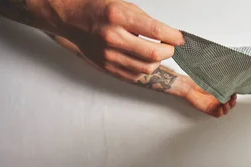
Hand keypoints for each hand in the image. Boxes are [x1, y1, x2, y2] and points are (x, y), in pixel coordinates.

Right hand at [42, 0, 184, 80]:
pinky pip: (134, 75)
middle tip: (170, 46)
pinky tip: (142, 59)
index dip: (173, 36)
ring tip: (155, 52)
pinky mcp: (106, 66)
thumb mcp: (123, 5)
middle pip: (154, 54)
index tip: (180, 38)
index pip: (155, 30)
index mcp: (118, 16)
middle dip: (169, 51)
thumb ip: (146, 22)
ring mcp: (108, 54)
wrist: (70, 18)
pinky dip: (144, 69)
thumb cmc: (98, 9)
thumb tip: (169, 35)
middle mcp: (112, 36)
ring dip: (157, 61)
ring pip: (146, 68)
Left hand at [181, 76, 236, 117]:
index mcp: (220, 93)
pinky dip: (221, 111)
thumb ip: (222, 85)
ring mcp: (214, 105)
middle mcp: (217, 100)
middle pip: (230, 104)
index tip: (234, 93)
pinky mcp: (209, 110)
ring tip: (227, 102)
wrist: (189, 87)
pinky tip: (222, 107)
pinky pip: (218, 114)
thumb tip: (231, 84)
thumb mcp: (213, 82)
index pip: (231, 97)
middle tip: (231, 98)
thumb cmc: (199, 82)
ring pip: (225, 110)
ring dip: (228, 107)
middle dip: (232, 102)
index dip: (234, 96)